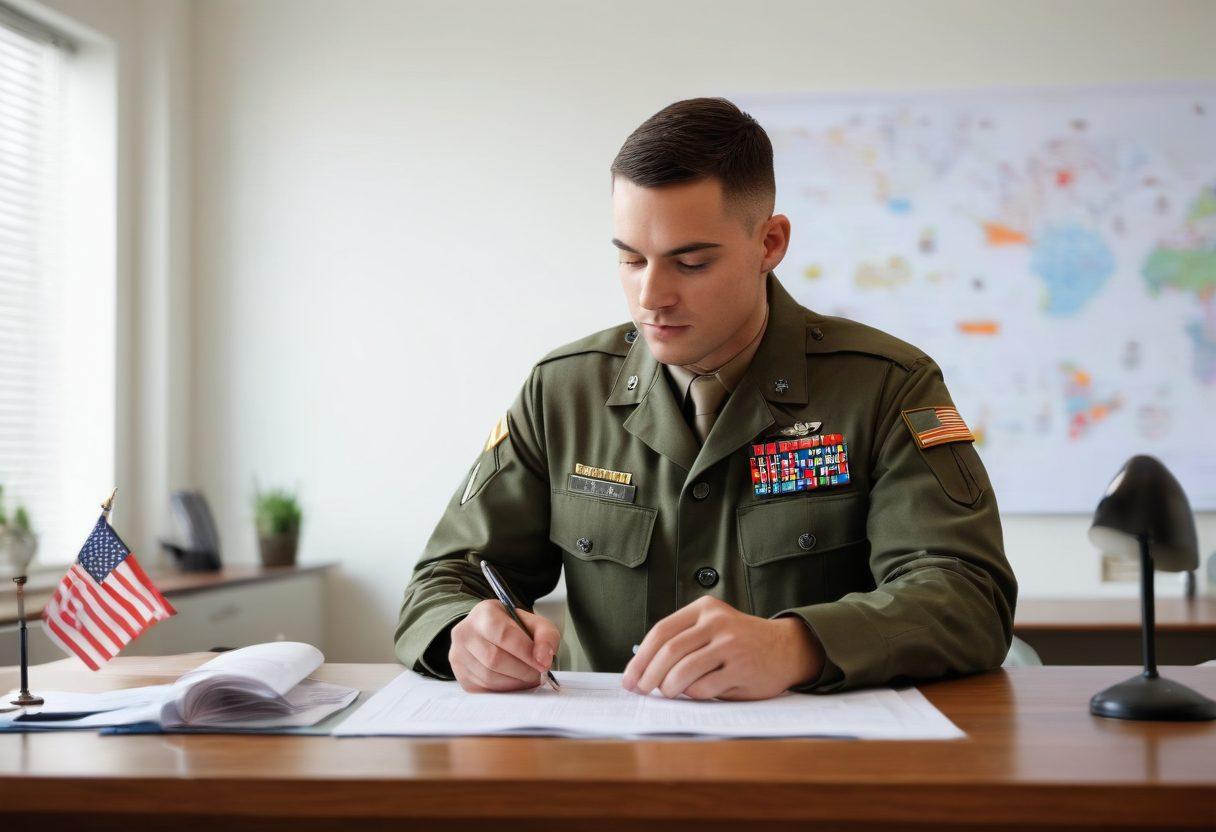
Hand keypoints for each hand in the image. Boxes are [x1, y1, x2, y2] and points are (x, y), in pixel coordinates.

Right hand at [449, 599, 560, 692]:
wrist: (490, 635)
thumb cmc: (513, 629)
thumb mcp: (534, 623)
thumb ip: (546, 636)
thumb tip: (543, 660)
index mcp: (484, 613)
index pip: (504, 635)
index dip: (526, 653)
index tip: (543, 664)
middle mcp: (465, 632)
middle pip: (494, 659)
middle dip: (522, 671)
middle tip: (538, 675)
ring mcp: (458, 655)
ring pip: (489, 677)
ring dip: (515, 683)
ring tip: (528, 678)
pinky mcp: (460, 676)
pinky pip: (484, 689)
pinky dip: (504, 690)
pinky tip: (514, 682)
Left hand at [621, 596, 824, 699]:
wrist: (785, 648)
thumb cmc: (738, 642)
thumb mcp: (711, 628)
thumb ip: (682, 641)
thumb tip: (640, 671)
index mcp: (704, 609)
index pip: (662, 631)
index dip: (640, 657)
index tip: (630, 678)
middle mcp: (717, 622)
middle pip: (670, 651)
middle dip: (649, 675)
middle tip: (641, 691)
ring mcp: (731, 645)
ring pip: (684, 671)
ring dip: (669, 688)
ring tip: (668, 692)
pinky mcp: (742, 668)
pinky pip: (705, 687)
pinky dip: (693, 695)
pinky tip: (697, 693)